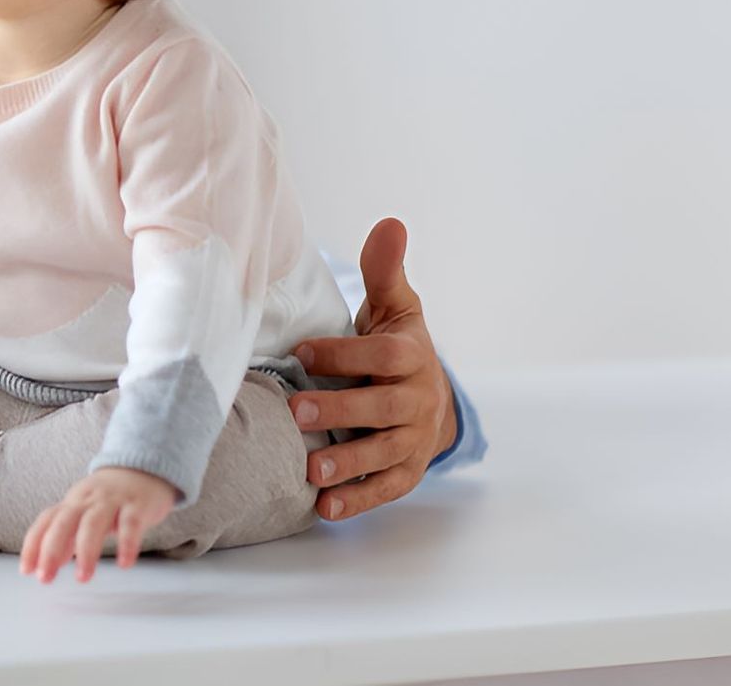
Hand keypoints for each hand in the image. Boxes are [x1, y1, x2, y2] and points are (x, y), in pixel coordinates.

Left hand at [19, 467, 177, 583]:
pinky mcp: (137, 505)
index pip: (46, 521)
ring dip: (86, 551)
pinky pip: (130, 524)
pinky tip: (124, 563)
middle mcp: (88, 500)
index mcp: (72, 503)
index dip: (33, 544)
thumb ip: (68, 538)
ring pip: (93, 523)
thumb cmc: (110, 498)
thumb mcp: (85, 513)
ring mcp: (112, 501)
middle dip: (51, 550)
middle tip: (45, 577)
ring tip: (83, 577)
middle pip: (64, 521)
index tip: (26, 570)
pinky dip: (126, 544)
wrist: (144, 469)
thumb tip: (51, 563)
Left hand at [290, 217, 457, 521]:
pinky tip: (325, 508)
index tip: (300, 352)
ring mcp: (414, 440)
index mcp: (411, 356)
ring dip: (350, 464)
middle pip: (384, 409)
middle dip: (344, 410)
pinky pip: (385, 489)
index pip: (383, 355)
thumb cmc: (397, 344)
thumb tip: (389, 222)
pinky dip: (357, 501)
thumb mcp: (395, 306)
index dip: (344, 354)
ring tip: (311, 472)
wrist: (431, 394)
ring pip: (386, 455)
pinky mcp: (406, 471)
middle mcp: (417, 400)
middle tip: (298, 411)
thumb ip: (384, 271)